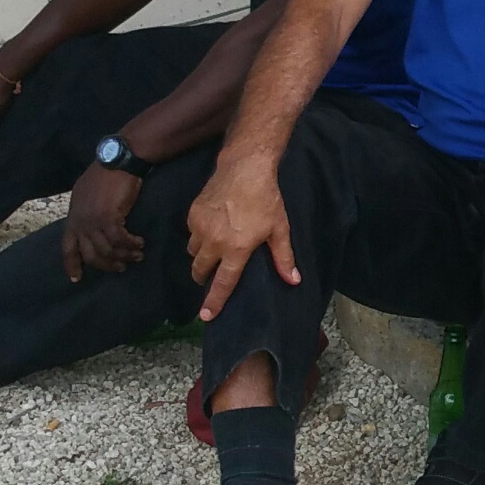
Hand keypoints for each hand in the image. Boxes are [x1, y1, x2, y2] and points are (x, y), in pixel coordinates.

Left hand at [61, 165, 144, 280]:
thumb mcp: (86, 194)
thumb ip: (85, 212)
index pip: (67, 247)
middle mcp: (80, 221)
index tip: (76, 279)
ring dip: (123, 256)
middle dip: (106, 264)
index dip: (71, 264)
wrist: (117, 161)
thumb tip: (90, 227)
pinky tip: (140, 243)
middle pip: (90, 254)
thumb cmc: (104, 174)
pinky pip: (120, 240)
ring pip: (107, 250)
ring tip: (137, 256)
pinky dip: (131, 244)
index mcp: (73, 216)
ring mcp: (93, 220)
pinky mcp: (109, 218)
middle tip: (120, 267)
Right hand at [185, 157, 293, 321]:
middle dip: (203, 277)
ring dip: (200, 256)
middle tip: (211, 277)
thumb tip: (293, 281)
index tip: (205, 317)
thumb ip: (284, 258)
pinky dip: (198, 235)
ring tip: (213, 251)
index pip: (223, 283)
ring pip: (193, 252)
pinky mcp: (192, 213)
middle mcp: (214, 242)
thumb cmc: (266, 199)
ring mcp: (200, 227)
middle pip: (200, 271)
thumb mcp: (279, 229)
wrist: (244, 168)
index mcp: (236, 250)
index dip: (214, 302)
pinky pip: (191, 233)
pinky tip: (211, 228)